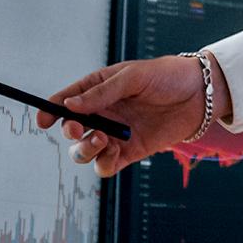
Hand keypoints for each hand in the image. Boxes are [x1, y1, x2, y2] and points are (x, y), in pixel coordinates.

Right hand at [36, 54, 231, 177]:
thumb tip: (69, 106)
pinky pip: (107, 165)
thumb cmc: (167, 76)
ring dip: (85, 149)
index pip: (66, 101)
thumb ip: (102, 93)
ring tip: (102, 138)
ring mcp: (116, 133)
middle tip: (77, 128)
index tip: (42, 120)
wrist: (201, 94)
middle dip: (68, 132)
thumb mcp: (133, 77)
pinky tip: (115, 151)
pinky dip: (104, 163)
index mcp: (98, 89)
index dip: (50, 111)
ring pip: (85, 150)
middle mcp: (104, 113)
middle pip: (71, 130)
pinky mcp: (131, 151)